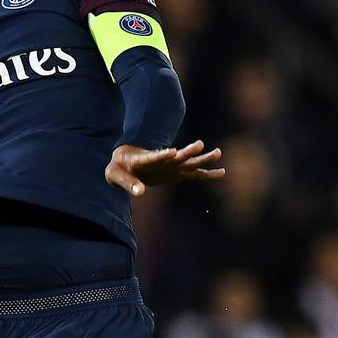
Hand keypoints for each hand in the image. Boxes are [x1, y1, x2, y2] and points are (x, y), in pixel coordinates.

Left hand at [105, 140, 224, 196]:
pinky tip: (222, 172)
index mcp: (144, 159)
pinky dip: (207, 174)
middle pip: (176, 156)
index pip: (154, 156)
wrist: (125, 160)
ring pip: (189, 162)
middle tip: (199, 144)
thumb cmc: (118, 167)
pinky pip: (194, 174)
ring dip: (202, 158)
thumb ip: (127, 183)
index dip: (163, 154)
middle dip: (188, 152)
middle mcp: (161, 160)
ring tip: (218, 152)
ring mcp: (171, 165)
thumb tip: (141, 193)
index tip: (173, 152)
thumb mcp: (115, 174)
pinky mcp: (176, 172)